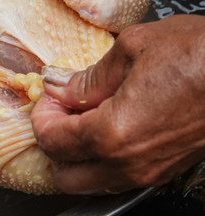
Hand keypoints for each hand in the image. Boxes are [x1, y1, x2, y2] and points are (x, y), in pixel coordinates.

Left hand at [31, 14, 204, 193]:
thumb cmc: (200, 55)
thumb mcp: (132, 51)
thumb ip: (87, 77)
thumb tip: (59, 84)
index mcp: (112, 134)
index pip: (51, 140)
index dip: (42, 114)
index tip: (50, 94)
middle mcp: (128, 163)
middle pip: (64, 174)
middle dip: (53, 140)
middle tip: (60, 109)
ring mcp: (149, 171)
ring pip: (91, 181)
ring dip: (76, 152)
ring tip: (82, 115)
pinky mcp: (166, 168)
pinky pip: (117, 175)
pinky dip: (101, 156)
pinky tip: (107, 123)